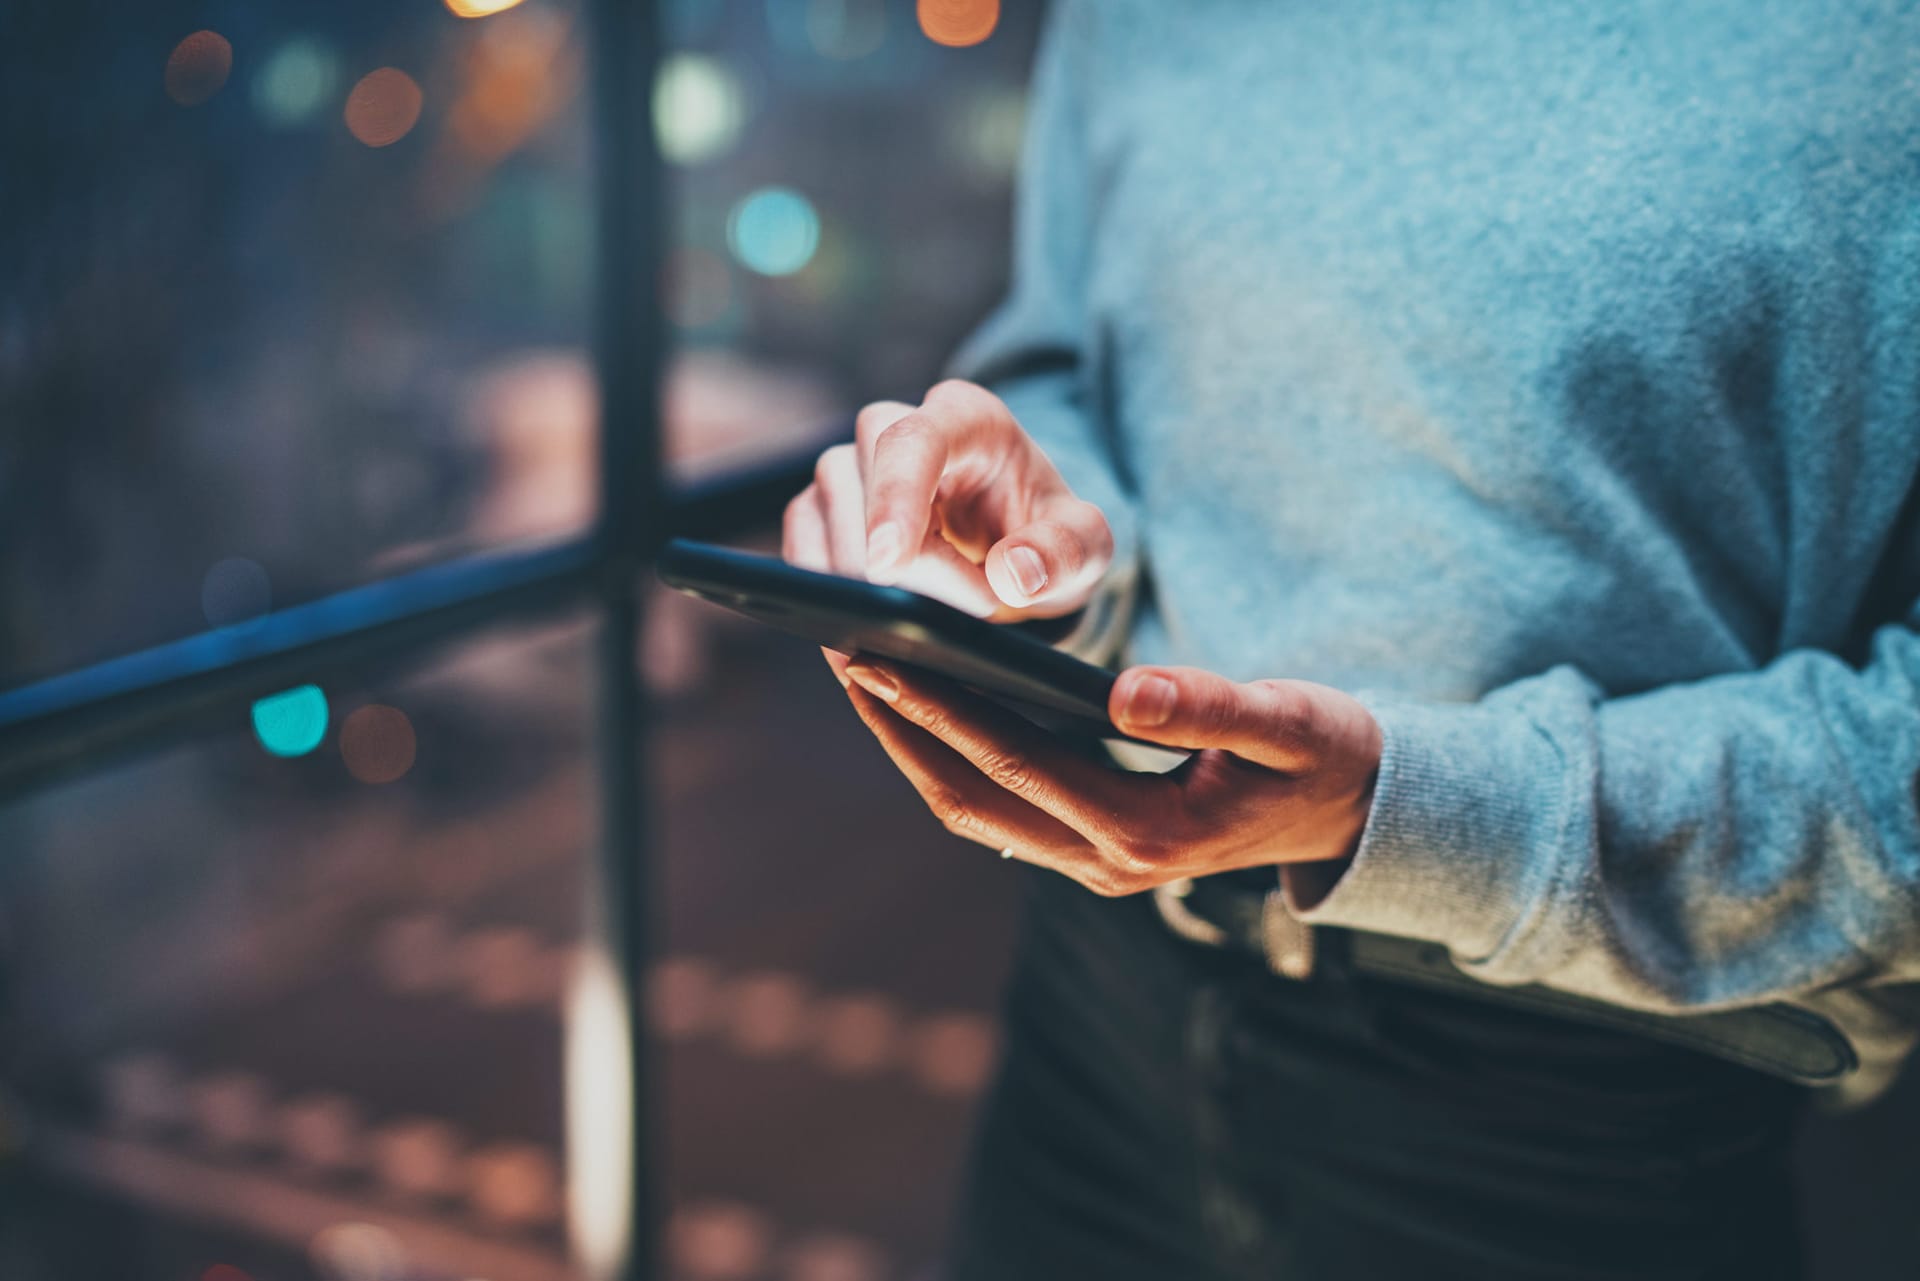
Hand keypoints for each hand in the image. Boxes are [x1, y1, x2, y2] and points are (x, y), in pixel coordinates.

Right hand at [782, 380, 1115, 680]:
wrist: (1016, 559)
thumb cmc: (1049, 543)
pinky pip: (801, 549)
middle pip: (861, 481)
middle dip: (900, 565)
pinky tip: (871, 631)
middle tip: (971, 610)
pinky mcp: (821, 510)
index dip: (895, 498)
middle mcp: (898, 427)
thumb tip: (1013, 573)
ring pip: (822, 517)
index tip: (888, 564)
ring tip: (935, 620)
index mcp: (967, 418)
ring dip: (865, 583)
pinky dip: (828, 595)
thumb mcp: (1086, 549)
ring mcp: (852, 466)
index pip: (913, 440)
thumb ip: (1065, 553)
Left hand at [837, 658, 1382, 904]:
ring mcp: (1098, 865)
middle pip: (974, 799)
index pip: (1018, 765)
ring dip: (916, 749)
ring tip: (865, 678)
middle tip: (842, 657)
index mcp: (1148, 830)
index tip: (881, 656)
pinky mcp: (1094, 848)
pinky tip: (925, 708)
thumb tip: (1127, 690)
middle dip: (903, 730)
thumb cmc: (1326, 755)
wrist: (1357, 813)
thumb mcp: (1290, 721)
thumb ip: (1212, 706)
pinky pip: (1002, 808)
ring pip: (977, 811)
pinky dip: (954, 760)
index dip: (943, 711)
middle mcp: (1110, 863)